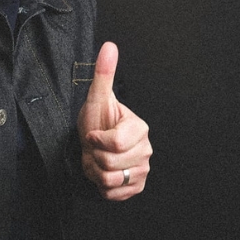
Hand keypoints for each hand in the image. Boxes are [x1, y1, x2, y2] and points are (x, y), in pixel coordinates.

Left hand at [77, 42, 151, 199]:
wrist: (93, 146)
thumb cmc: (96, 120)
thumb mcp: (97, 98)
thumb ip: (104, 73)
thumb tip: (109, 45)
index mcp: (140, 128)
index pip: (114, 143)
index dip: (96, 139)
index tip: (93, 133)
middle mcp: (146, 150)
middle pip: (110, 163)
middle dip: (93, 157)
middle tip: (95, 148)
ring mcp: (143, 170)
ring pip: (110, 180)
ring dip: (95, 171)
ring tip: (97, 159)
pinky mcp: (136, 188)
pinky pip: (112, 194)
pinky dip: (100, 186)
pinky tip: (102, 173)